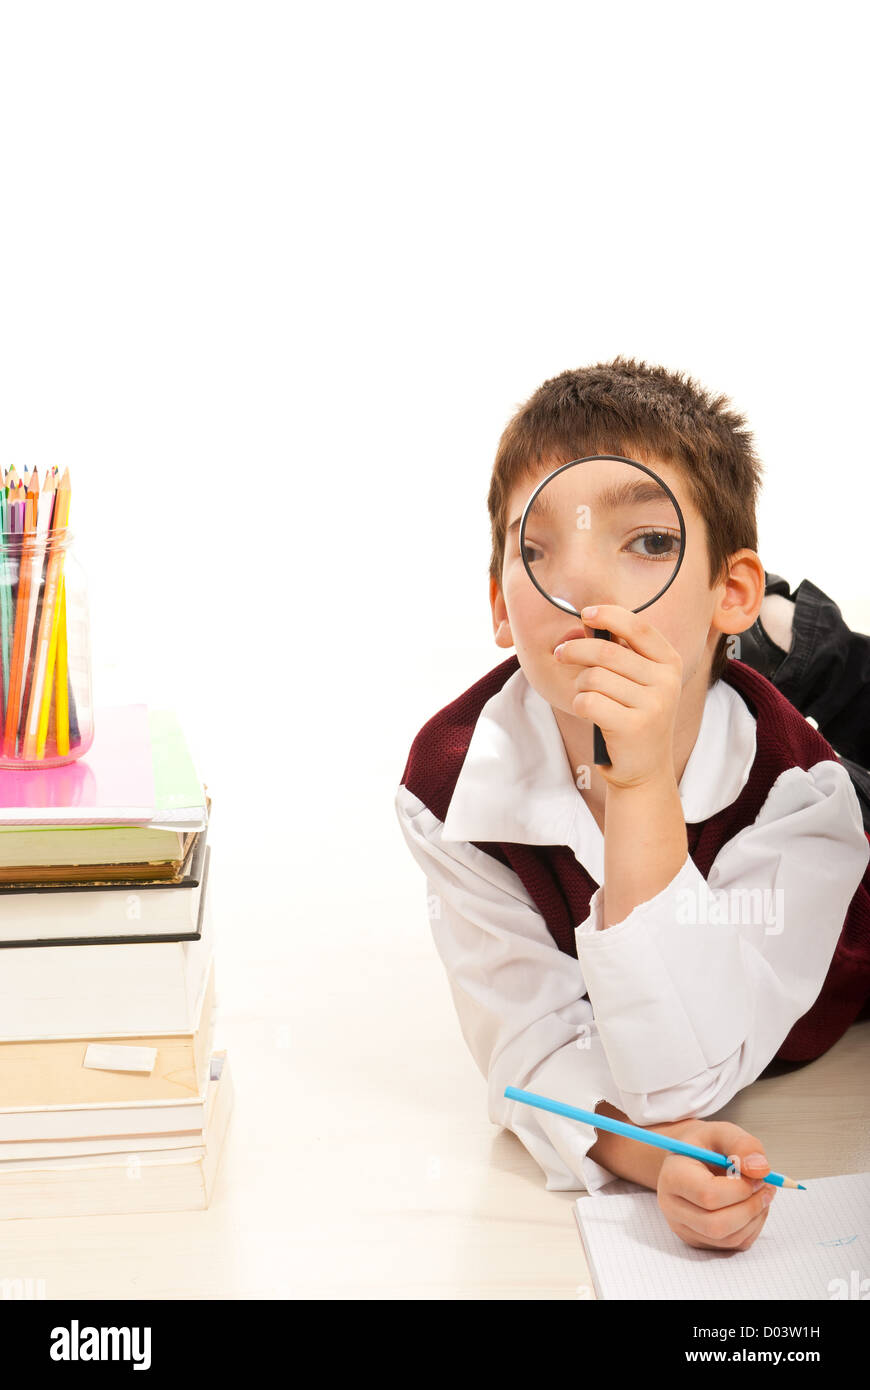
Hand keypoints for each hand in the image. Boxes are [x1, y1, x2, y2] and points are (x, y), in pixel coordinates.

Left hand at [554, 603, 682, 788]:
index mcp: (669, 663)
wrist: (645, 769)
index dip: (609, 615)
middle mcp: (667, 681)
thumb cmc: (634, 717)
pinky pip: (589, 701)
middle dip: (575, 650)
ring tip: (586, 695)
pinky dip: (579, 704)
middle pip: (607, 652)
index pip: (638, 627)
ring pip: (594, 677)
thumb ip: (620, 653)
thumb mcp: (637, 682)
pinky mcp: (635, 727)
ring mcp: (654, 705)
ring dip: (579, 684)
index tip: (585, 613)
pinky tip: (588, 712)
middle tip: (560, 655)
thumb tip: (588, 622)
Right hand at [654, 1118, 775, 1251]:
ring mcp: (683, 1227)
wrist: (690, 1159)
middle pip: (716, 1225)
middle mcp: (672, 1206)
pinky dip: (752, 1227)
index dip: (740, 1189)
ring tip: (761, 1194)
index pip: (708, 1195)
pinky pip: (732, 1245)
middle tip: (766, 1188)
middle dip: (750, 1208)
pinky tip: (752, 1206)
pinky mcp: (698, 1239)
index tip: (757, 1176)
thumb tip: (760, 1170)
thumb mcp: (722, 1131)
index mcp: (673, 1176)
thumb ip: (742, 1144)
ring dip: (755, 1218)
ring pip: (728, 1239)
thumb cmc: (705, 1145)